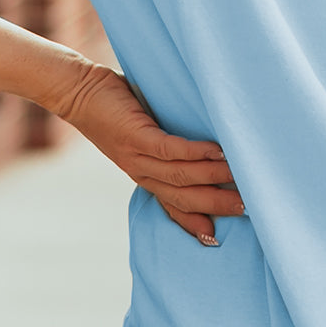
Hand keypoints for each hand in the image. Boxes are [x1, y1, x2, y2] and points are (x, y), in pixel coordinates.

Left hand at [51, 61, 244, 244]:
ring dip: (213, 178)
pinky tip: (219, 151)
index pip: (173, 205)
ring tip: (241, 176)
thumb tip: (205, 140)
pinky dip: (197, 153)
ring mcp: (136, 156)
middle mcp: (140, 171)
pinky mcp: (135, 136)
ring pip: (180, 176)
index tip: (218, 236)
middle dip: (216, 204)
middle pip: (183, 197)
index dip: (194, 221)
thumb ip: (166, 140)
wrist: (76, 90)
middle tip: (249, 208)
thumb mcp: (141, 131)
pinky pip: (171, 151)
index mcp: (143, 173)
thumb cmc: (113, 105)